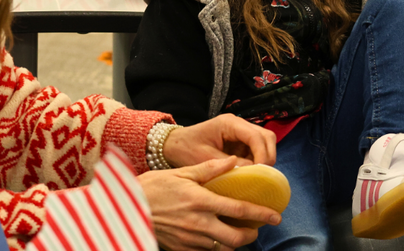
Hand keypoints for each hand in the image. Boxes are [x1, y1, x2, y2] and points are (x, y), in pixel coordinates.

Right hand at [139, 156, 281, 250]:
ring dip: (235, 242)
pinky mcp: (183, 250)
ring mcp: (190, 240)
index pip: (238, 210)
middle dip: (251, 235)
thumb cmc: (154, 187)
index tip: (275, 215)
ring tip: (239, 232)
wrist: (129, 208)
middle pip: (236, 238)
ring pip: (223, 249)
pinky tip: (216, 236)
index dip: (260, 214)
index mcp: (200, 201)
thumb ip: (209, 169)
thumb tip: (234, 162)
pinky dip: (216, 247)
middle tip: (257, 228)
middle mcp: (198, 224)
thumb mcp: (182, 172)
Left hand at [163, 114, 275, 168]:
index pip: (255, 136)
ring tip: (257, 177)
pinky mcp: (239, 142)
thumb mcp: (206, 159)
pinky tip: (251, 175)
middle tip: (263, 177)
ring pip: (264, 142)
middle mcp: (238, 124)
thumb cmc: (187, 148)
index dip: (262, 155)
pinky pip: (256, 150)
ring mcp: (240, 132)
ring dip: (264, 159)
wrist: (175, 145)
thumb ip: (229, 166)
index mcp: (229, 123)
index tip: (261, 174)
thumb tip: (252, 175)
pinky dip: (258, 162)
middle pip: (266, 136)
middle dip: (268, 156)